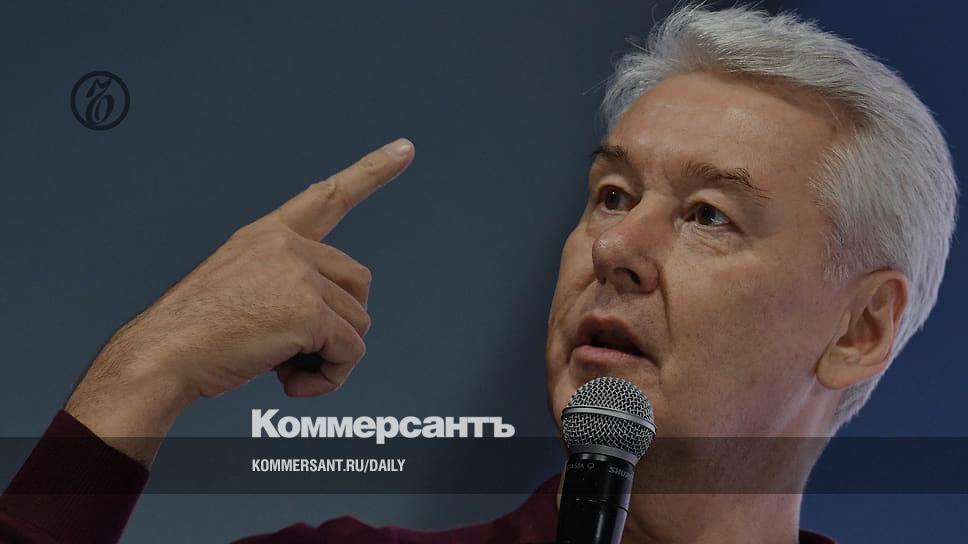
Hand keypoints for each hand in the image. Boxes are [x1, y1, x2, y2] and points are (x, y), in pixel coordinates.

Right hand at [65, 138, 413, 464]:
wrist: (163, 354)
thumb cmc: (196, 332)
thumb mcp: (239, 288)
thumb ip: (286, 287)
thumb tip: (333, 325)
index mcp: (269, 236)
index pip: (328, 197)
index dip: (371, 172)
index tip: (404, 149)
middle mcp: (288, 247)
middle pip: (357, 283)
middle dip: (342, 323)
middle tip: (304, 352)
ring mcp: (299, 276)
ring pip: (358, 323)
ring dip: (334, 356)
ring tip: (291, 369)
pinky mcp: (308, 312)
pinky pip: (350, 351)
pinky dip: (332, 376)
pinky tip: (295, 384)